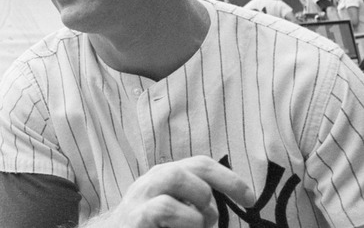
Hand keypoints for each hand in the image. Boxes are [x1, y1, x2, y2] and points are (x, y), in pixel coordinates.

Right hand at [89, 156, 254, 227]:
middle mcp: (152, 182)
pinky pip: (165, 209)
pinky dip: (185, 223)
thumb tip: (225, 204)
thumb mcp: (173, 207)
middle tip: (216, 219)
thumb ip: (193, 200)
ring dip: (194, 214)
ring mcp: (140, 199)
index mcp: (165, 176)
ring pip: (175, 186)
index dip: (229, 179)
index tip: (250, 199)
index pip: (200, 164)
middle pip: (189, 170)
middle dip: (213, 192)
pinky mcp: (136, 219)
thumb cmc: (148, 225)